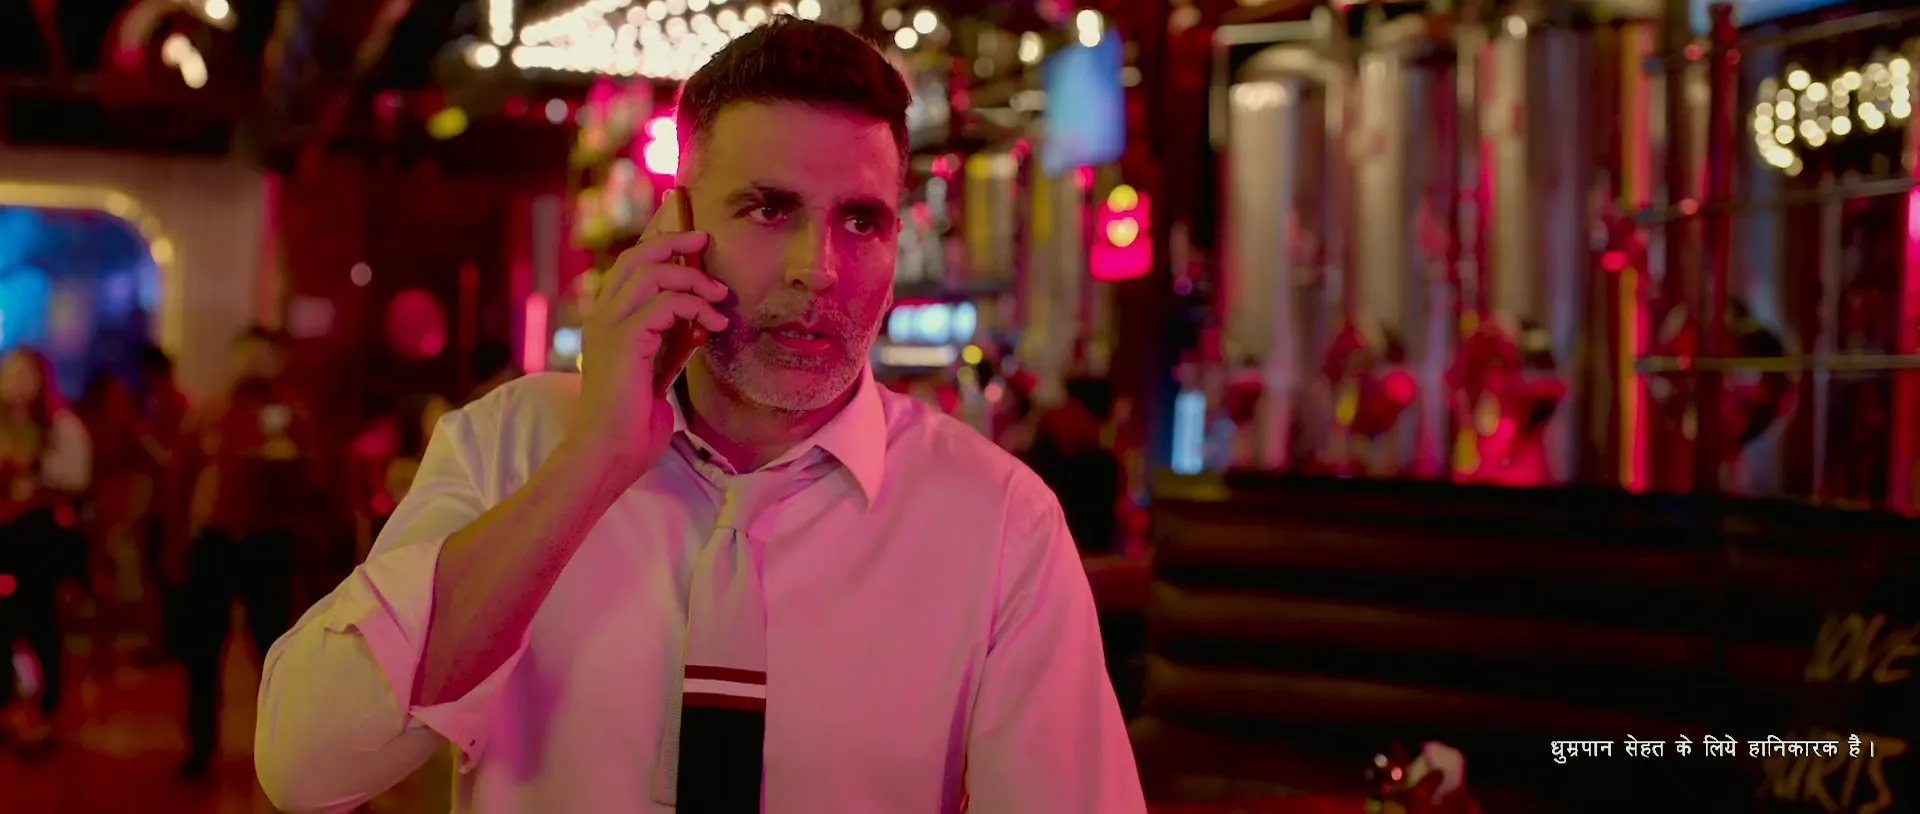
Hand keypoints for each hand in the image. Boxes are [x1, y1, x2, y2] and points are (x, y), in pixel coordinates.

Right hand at [569, 189, 728, 478]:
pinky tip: (712, 325)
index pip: (630, 268)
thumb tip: (698, 322)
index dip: (659, 245)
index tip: (691, 235)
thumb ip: (673, 344)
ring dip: (693, 278)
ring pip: (652, 274)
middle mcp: (601, 317)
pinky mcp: (622, 340)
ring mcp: (608, 326)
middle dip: (674, 241)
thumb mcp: (659, 373)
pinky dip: (695, 307)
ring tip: (720, 296)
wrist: (610, 454)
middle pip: (636, 257)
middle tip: (706, 240)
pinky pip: (664, 304)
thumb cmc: (632, 424)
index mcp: (606, 322)